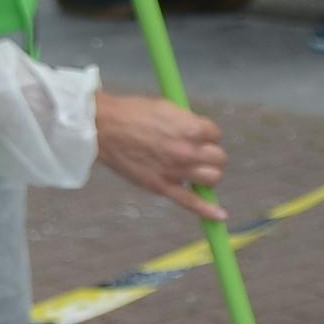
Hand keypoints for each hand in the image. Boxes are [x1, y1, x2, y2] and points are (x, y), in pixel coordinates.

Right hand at [94, 89, 224, 202]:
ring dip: (209, 175)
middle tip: (200, 154)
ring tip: (199, 172)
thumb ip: (186, 121)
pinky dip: (207, 211)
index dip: (208, 135)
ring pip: (212, 179)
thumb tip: (199, 132)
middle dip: (211, 155)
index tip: (199, 136)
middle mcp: (188, 151)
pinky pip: (191, 202)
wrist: (104, 129)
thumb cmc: (132, 114)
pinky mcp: (163, 186)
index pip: (216, 135)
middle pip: (219, 159)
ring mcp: (176, 171)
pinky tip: (220, 216)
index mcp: (191, 128)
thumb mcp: (166, 107)